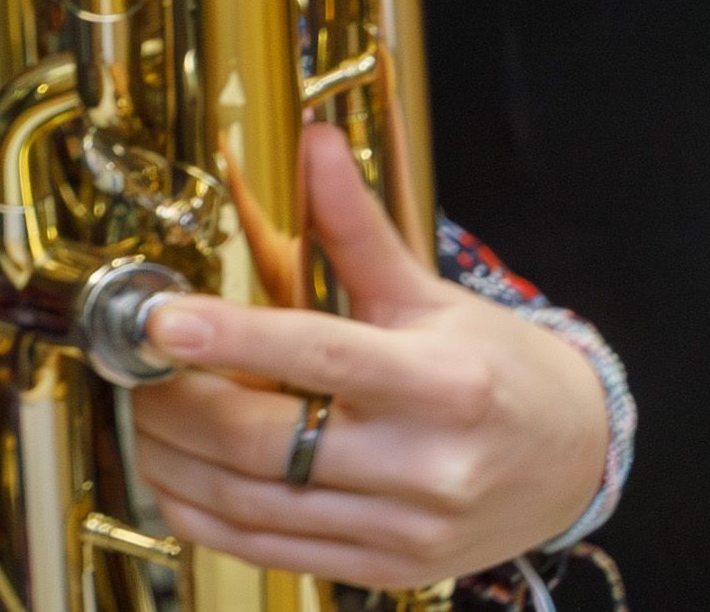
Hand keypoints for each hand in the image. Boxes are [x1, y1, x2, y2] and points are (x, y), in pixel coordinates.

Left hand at [130, 125, 609, 585]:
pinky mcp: (391, 567)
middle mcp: (429, 465)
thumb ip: (357, 227)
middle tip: (136, 369)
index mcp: (443, 386)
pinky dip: (204, 515)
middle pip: (267, 440)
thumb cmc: (497, 371)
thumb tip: (314, 141)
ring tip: (145, 415)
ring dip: (174, 460)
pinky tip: (175, 476)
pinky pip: (271, 550)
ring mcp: (409, 527)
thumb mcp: (432, 295)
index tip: (162, 320)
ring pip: (254, 503)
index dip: (233, 337)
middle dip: (178, 403)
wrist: (573, 461)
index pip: (321, 356)